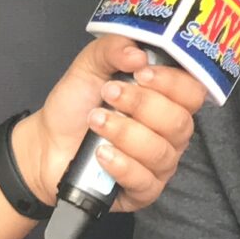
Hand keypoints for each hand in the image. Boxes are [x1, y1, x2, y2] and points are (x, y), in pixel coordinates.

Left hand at [16, 37, 210, 211]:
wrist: (47, 141)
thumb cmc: (76, 105)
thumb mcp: (90, 65)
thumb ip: (113, 48)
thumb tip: (138, 53)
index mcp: (166, 100)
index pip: (192, 91)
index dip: (172, 82)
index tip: (140, 74)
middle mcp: (169, 132)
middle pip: (179, 122)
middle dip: (141, 105)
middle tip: (109, 94)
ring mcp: (159, 164)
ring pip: (161, 152)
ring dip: (125, 133)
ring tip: (96, 121)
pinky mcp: (143, 190)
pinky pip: (145, 182)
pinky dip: (122, 165)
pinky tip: (101, 154)